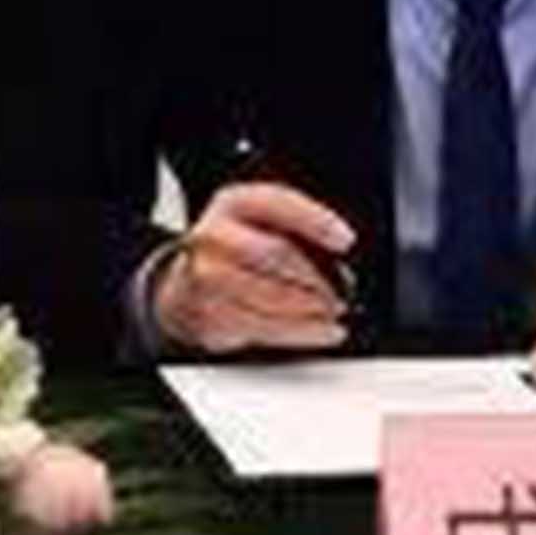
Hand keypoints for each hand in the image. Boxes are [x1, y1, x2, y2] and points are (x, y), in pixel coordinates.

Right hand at [147, 179, 361, 354]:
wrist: (189, 288)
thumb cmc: (237, 253)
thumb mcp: (261, 224)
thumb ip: (296, 232)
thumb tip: (338, 262)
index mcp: (233, 203)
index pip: (277, 203)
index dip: (315, 221)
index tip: (345, 240)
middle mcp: (214, 235)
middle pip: (272, 253)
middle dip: (313, 275)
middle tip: (339, 290)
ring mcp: (207, 277)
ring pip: (269, 296)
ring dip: (310, 309)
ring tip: (333, 312)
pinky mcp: (212, 314)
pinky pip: (264, 327)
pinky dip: (301, 331)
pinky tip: (322, 330)